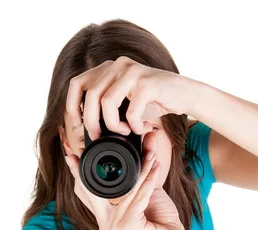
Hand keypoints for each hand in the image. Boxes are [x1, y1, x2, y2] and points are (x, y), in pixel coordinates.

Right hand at [64, 149, 187, 229]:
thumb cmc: (162, 222)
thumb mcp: (146, 193)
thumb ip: (139, 174)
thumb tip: (145, 140)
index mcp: (105, 219)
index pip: (87, 195)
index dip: (77, 175)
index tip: (70, 155)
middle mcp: (105, 226)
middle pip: (90, 193)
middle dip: (82, 169)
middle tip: (76, 148)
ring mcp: (113, 228)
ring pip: (122, 191)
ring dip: (139, 170)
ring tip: (150, 153)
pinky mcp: (126, 227)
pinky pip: (137, 197)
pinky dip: (147, 181)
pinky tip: (154, 166)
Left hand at [66, 55, 194, 140]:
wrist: (185, 95)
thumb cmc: (154, 101)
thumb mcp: (126, 102)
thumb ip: (106, 106)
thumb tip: (83, 126)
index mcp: (109, 68)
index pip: (77, 83)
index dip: (72, 106)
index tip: (79, 126)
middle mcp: (118, 65)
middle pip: (90, 95)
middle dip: (91, 122)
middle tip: (101, 136)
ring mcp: (132, 71)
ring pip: (106, 102)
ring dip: (113, 125)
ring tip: (125, 131)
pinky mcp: (147, 83)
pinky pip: (130, 111)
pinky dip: (133, 126)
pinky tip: (141, 128)